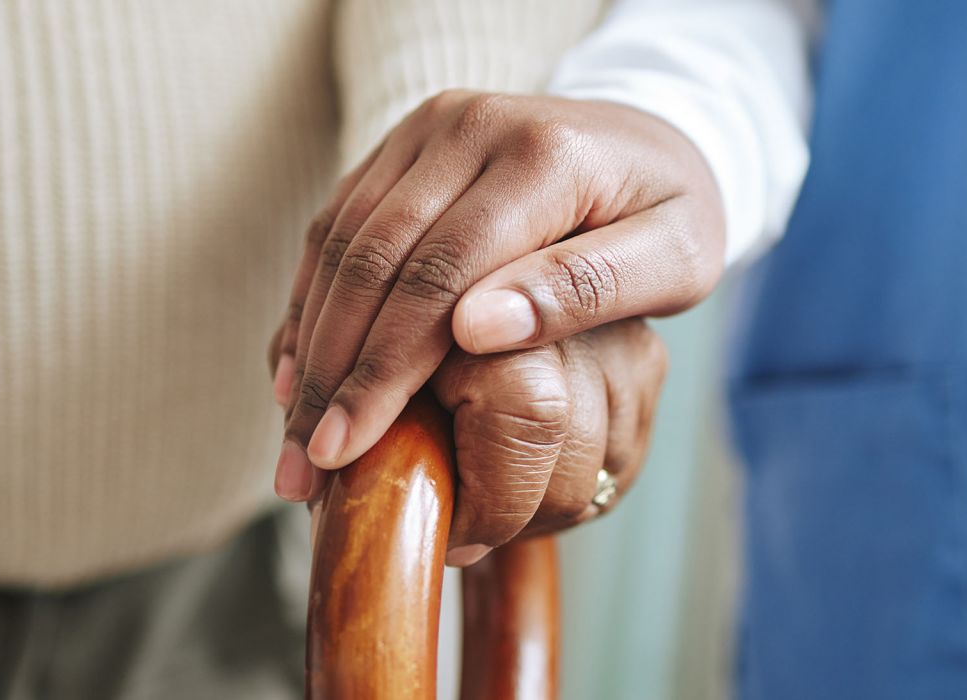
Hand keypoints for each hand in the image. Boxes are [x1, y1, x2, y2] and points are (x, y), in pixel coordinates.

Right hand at [272, 91, 722, 488]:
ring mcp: (427, 129)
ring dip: (308, 344)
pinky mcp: (402, 145)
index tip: (346, 449)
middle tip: (303, 467)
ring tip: (291, 437)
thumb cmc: (671, 215)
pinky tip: (294, 369)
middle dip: (330, 372)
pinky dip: (310, 300)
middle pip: (373, 259)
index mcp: (542, 156)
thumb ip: (584, 289)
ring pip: (341, 243)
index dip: (384, 368)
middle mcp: (470, 125)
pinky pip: (336, 224)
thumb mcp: (674, 261)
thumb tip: (477, 331)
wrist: (654, 134)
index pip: (440, 273)